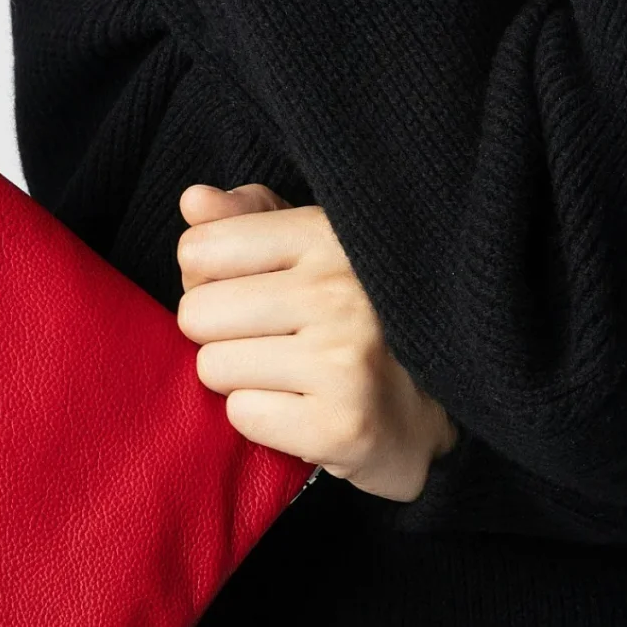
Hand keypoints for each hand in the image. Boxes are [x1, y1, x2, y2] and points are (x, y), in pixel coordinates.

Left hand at [175, 182, 458, 503]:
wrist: (433, 408)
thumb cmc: (353, 316)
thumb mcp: (309, 248)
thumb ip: (248, 219)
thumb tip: (194, 201)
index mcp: (327, 237)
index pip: (198, 250)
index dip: (209, 278)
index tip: (253, 291)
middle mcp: (339, 291)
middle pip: (197, 314)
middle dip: (221, 334)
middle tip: (274, 341)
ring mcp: (345, 359)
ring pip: (213, 367)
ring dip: (241, 379)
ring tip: (292, 374)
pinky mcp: (343, 425)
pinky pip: (242, 415)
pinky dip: (264, 419)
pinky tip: (305, 408)